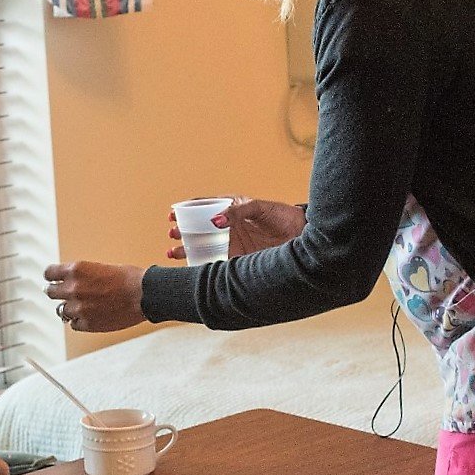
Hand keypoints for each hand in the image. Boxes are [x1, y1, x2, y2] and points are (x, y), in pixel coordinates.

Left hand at [43, 261, 144, 331]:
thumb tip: (74, 281)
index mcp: (76, 270)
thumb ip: (83, 275)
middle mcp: (73, 288)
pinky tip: (89, 316)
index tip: (53, 279)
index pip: (49, 273)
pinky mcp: (87, 324)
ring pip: (61, 311)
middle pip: (50, 292)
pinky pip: (73, 324)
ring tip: (80, 307)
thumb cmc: (129, 279)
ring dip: (69, 308)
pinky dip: (79, 321)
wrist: (144, 295)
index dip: (51, 277)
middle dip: (56, 292)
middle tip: (61, 294)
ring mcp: (78, 308)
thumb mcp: (101, 268)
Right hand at [167, 197, 305, 260]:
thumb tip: (214, 219)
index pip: (204, 207)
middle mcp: (229, 226)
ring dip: (187, 249)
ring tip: (172, 253)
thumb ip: (237, 212)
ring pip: (204, 246)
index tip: (172, 214)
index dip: (186, 210)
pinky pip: (216, 262)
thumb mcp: (259, 208)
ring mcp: (233, 243)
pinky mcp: (239, 259)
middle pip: (199, 228)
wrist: (303, 236)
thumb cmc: (283, 216)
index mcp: (232, 208)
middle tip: (171, 235)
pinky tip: (190, 267)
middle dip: (182, 232)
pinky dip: (202, 265)